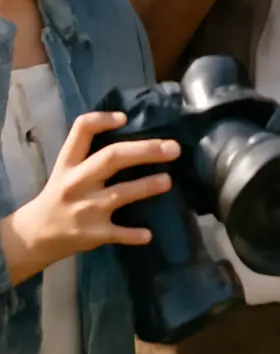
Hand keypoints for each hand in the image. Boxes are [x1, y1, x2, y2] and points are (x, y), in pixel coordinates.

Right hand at [2, 111, 180, 282]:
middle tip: (173, 148)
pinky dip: (132, 235)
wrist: (34, 236)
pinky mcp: (92, 234)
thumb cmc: (60, 195)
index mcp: (69, 163)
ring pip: (119, 193)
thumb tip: (132, 129)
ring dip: (146, 186)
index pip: (81, 131)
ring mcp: (85, 209)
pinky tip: (148, 235)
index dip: (102, 119)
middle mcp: (77, 182)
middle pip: (111, 158)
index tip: (125, 117)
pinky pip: (116, 233)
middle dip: (144, 150)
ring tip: (167, 181)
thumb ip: (90, 152)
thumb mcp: (66, 169)